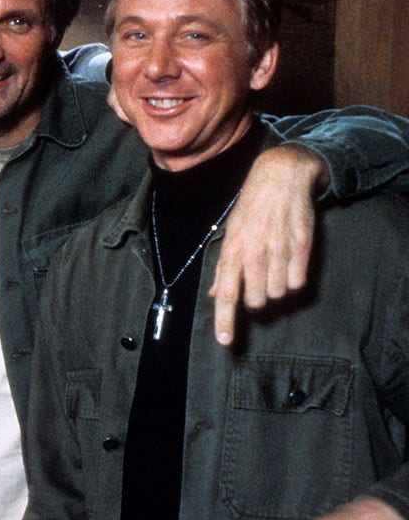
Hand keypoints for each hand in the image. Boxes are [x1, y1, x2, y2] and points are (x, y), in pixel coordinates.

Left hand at [210, 144, 323, 345]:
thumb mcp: (230, 233)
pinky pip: (299, 282)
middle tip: (260, 281)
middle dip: (257, 299)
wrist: (280, 177)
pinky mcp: (302, 247)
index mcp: (232, 250)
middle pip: (256, 300)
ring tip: (275, 267)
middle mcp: (254, 252)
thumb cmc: (252, 208)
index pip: (227, 293)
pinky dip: (294, 279)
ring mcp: (279, 250)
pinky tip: (290, 262)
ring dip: (276, 288)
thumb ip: (224, 267)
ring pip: (278, 293)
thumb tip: (216, 294)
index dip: (225, 319)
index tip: (225, 342)